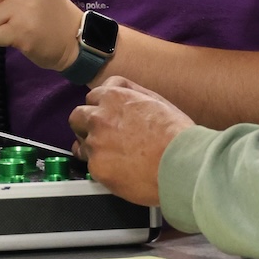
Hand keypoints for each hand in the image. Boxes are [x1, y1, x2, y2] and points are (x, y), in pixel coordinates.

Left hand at [70, 76, 193, 205]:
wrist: (181, 163)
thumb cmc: (176, 134)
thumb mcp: (156, 100)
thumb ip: (131, 92)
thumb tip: (118, 88)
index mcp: (114, 98)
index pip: (93, 96)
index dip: (101, 107)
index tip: (107, 116)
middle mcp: (99, 118)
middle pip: (77, 117)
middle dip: (86, 124)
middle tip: (102, 135)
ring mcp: (95, 143)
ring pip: (81, 143)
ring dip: (93, 147)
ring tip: (113, 156)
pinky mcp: (96, 167)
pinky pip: (90, 165)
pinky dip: (102, 168)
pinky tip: (119, 170)